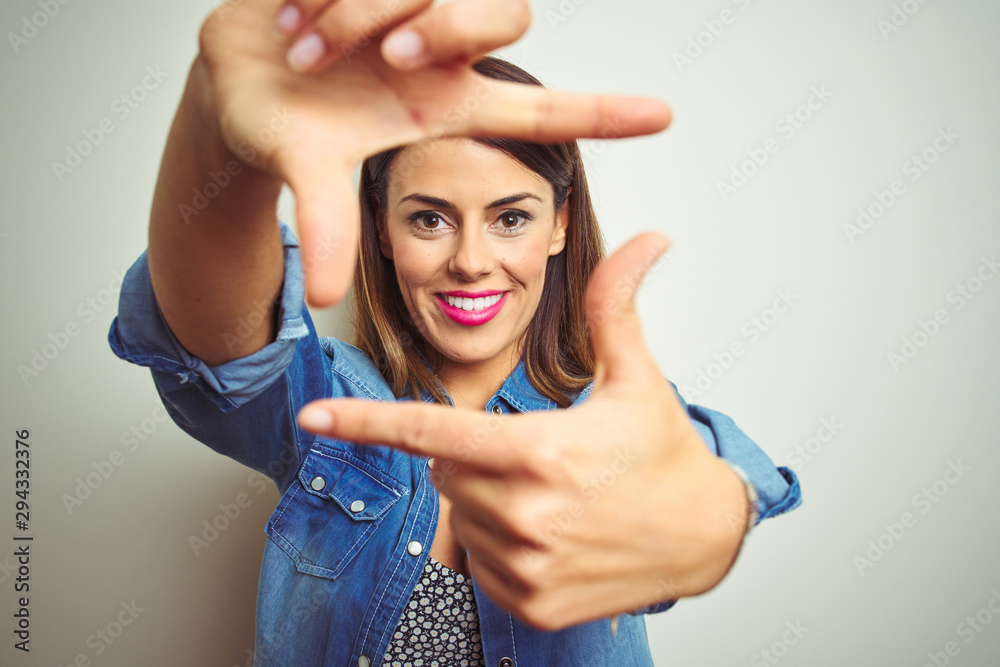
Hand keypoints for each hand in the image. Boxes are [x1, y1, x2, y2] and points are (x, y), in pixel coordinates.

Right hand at [195, 0, 671, 306]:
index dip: (603, 115)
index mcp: (446, 107)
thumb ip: (326, 226)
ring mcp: (412, 5)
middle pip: (507, 16)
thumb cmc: (285, 127)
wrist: (232, 76)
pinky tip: (298, 11)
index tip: (665, 116)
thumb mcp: (309, 174)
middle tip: (388, 56)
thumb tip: (324, 298)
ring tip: (308, 42)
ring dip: (367, 14)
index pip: (542, 110)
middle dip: (449, 29)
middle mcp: (443, 54)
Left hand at [296, 233, 749, 629]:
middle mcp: (527, 515)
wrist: (706, 538)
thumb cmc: (666, 454)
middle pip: (447, 472)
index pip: (434, 432)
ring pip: (461, 518)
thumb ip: (617, 306)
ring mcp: (529, 568)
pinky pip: (481, 565)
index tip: (312, 418)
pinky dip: (503, 546)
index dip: (367, 422)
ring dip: (489, 502)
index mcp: (542, 452)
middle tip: (537, 454)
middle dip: (474, 456)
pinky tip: (554, 535)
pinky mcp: (534, 607)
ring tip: (554, 497)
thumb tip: (646, 240)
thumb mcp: (638, 376)